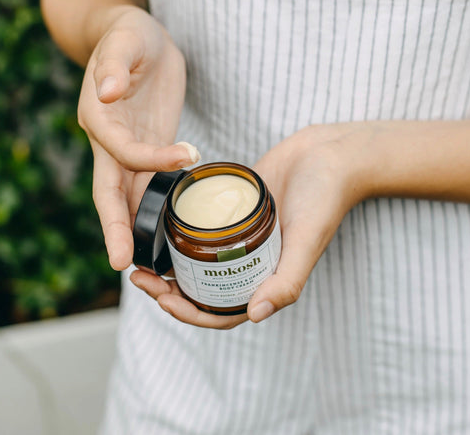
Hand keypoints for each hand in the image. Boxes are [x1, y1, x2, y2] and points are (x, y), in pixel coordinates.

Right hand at [78, 6, 199, 270]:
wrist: (142, 39)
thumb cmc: (131, 35)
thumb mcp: (126, 39)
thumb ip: (114, 64)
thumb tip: (105, 92)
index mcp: (98, 116)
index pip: (120, 149)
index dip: (150, 158)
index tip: (186, 155)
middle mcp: (109, 139)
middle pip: (108, 190)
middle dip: (115, 226)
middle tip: (122, 263)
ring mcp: (129, 147)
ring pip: (129, 195)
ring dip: (137, 228)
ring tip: (151, 264)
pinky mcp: (150, 147)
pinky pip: (150, 184)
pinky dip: (157, 208)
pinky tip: (169, 231)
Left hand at [130, 123, 375, 327]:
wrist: (329, 153)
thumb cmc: (325, 198)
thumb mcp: (308, 240)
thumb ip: (288, 279)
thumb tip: (255, 315)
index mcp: (267, 276)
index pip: (224, 309)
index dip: (191, 313)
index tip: (162, 299)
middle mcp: (251, 260)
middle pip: (204, 287)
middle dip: (170, 290)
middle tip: (140, 276)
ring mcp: (241, 235)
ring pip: (200, 259)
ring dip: (171, 263)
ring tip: (144, 254)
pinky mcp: (235, 208)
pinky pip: (205, 227)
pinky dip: (183, 232)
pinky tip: (161, 224)